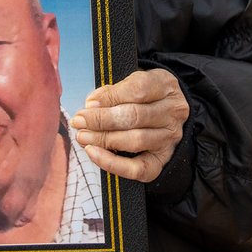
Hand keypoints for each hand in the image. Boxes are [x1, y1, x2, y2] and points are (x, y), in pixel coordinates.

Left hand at [71, 68, 188, 182]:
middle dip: (101, 120)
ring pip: (136, 140)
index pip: (137, 90)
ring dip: (103, 139)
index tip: (89, 104)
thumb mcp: (132, 82)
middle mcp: (173, 112)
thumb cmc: (143, 95)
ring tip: (83, 136)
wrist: (165, 112)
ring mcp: (170, 137)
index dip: (110, 97)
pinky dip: (113, 163)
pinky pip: (139, 168)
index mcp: (165, 85)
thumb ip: (113, 91)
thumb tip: (92, 104)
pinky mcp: (163, 160)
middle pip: (135, 116)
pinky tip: (94, 153)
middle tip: (79, 121)